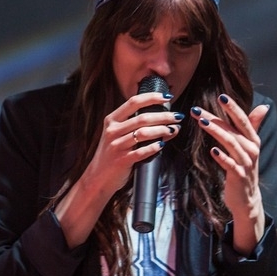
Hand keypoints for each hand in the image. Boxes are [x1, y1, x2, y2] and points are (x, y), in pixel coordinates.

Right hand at [54, 90, 182, 246]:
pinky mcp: (121, 160)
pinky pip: (141, 152)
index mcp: (112, 120)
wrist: (98, 178)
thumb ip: (133, 124)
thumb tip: (161, 116)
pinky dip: (154, 147)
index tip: (167, 98)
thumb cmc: (113, 154)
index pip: (133, 102)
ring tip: (174, 129)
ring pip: (143, 133)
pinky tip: (163, 144)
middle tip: (178, 116)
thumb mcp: (117, 135)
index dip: (152, 98)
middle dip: (164, 115)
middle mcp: (112, 131)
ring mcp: (116, 146)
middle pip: (142, 117)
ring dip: (162, 130)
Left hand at [191, 94, 268, 254]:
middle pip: (233, 130)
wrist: (247, 198)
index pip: (243, 120)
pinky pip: (230, 165)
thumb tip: (264, 107)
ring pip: (231, 144)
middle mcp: (251, 150)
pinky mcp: (238, 176)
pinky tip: (213, 151)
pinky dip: (222, 157)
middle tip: (198, 109)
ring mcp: (245, 163)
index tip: (221, 96)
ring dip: (216, 132)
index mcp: (253, 140)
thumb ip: (254, 126)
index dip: (233, 108)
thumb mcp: (250, 146)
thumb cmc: (245, 169)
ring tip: (202, 122)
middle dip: (216, 118)